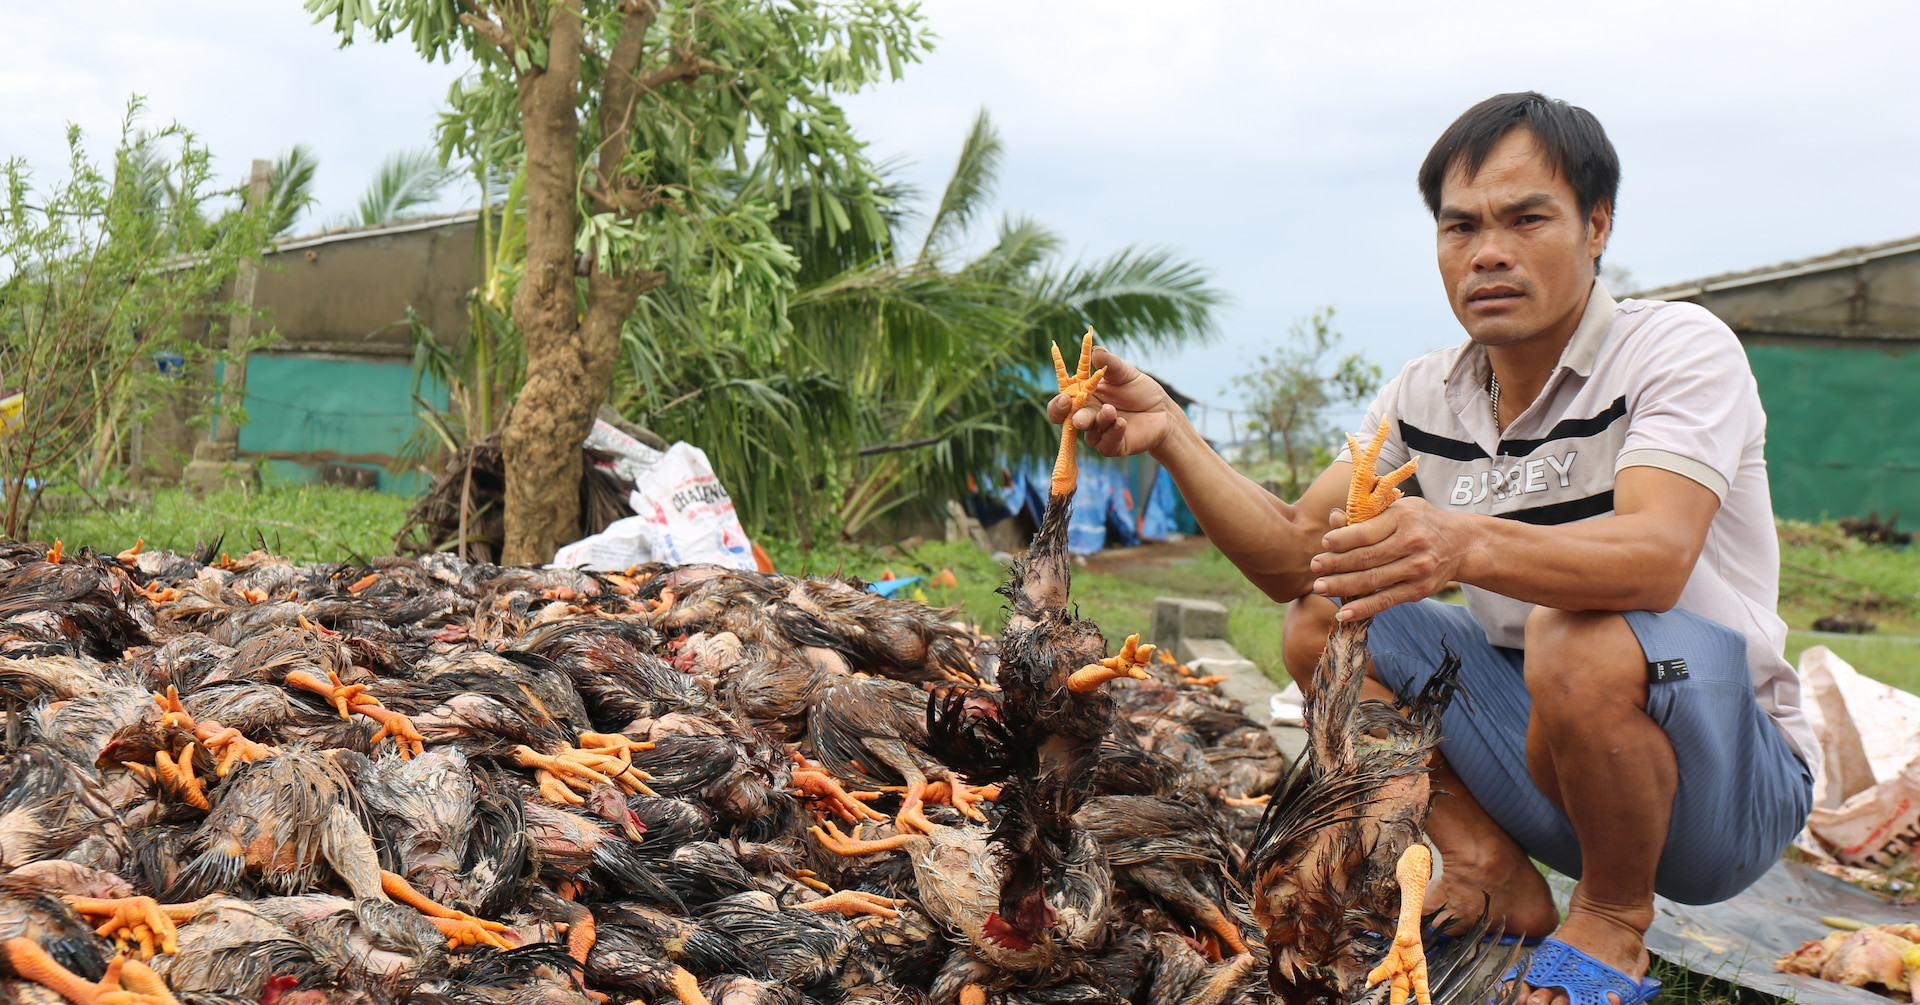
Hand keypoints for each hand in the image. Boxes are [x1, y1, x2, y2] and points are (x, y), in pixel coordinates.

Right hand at [1045, 346, 1183, 457]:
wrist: (1162, 410)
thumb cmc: (1139, 390)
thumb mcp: (1125, 372)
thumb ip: (1109, 363)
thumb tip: (1095, 350)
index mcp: (1084, 398)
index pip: (1063, 404)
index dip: (1059, 404)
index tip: (1065, 398)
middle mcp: (1088, 417)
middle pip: (1070, 422)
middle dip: (1075, 418)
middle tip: (1080, 417)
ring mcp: (1099, 433)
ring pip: (1090, 434)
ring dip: (1099, 422)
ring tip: (1110, 411)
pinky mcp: (1114, 446)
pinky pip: (1107, 445)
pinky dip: (1113, 433)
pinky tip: (1121, 424)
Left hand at [1310, 497, 1465, 620]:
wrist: (1462, 544)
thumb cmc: (1421, 522)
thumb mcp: (1400, 508)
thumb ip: (1369, 515)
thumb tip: (1334, 519)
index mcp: (1403, 518)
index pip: (1365, 532)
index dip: (1341, 540)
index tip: (1324, 544)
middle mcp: (1412, 543)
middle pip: (1366, 558)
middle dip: (1335, 564)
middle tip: (1314, 567)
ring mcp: (1417, 569)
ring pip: (1372, 580)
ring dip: (1342, 586)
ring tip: (1320, 588)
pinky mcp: (1419, 590)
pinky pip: (1386, 601)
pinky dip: (1363, 609)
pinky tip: (1343, 614)